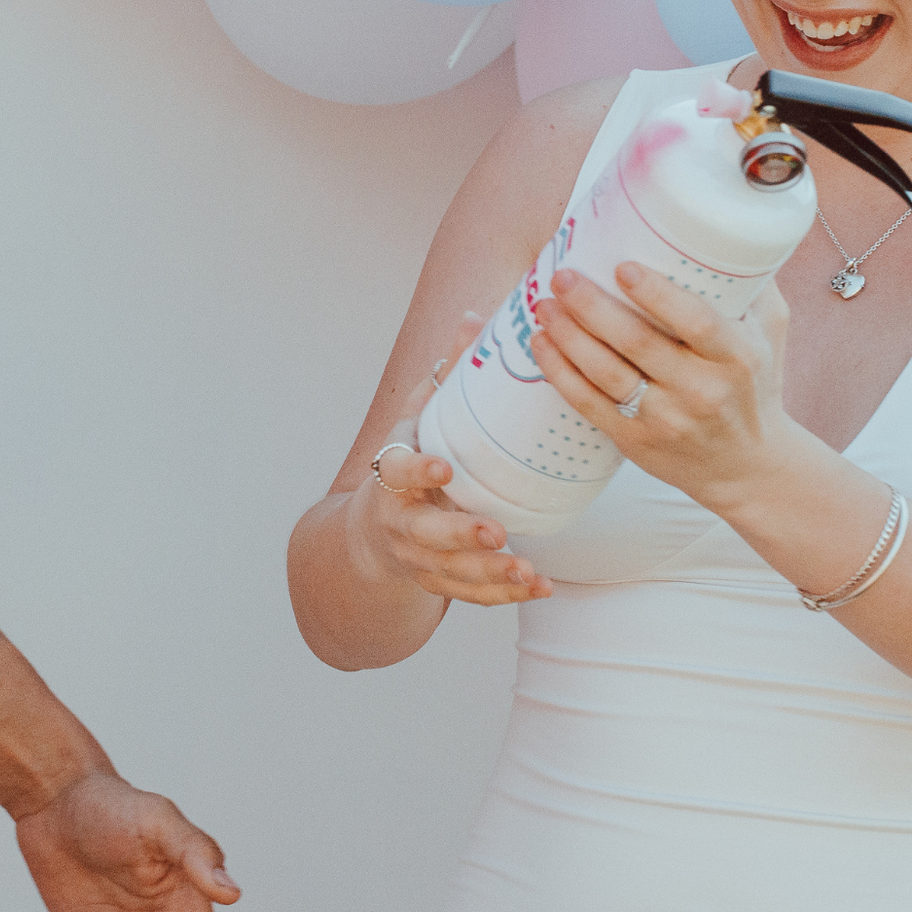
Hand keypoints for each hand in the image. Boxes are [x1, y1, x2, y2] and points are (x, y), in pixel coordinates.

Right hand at [352, 314, 553, 607]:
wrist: (371, 533)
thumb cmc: (408, 458)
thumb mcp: (418, 415)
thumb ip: (447, 373)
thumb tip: (476, 316)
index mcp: (392, 474)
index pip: (396, 471)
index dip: (417, 471)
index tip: (444, 468)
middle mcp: (400, 520)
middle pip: (425, 532)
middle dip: (459, 534)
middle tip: (494, 530)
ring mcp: (418, 556)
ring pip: (451, 572)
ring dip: (490, 572)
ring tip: (528, 569)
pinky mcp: (438, 582)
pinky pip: (472, 595)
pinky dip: (505, 594)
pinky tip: (540, 587)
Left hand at [531, 263, 794, 509]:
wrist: (748, 468)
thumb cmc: (754, 386)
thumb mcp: (770, 332)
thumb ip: (753, 282)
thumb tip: (720, 224)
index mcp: (737, 358)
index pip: (698, 323)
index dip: (658, 295)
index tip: (623, 267)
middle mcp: (703, 390)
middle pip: (638, 344)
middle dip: (592, 307)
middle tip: (563, 276)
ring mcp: (666, 419)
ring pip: (606, 374)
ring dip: (568, 337)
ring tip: (545, 305)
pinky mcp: (636, 441)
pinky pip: (589, 404)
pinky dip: (560, 373)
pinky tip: (542, 344)